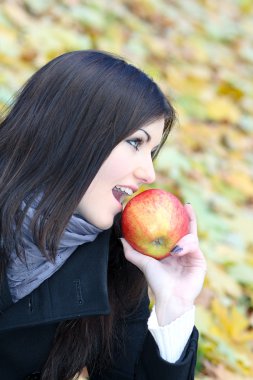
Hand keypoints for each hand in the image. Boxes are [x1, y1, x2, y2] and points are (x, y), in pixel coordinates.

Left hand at [121, 203, 206, 324]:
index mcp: (173, 250)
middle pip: (189, 229)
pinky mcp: (200, 262)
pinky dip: (186, 246)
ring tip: (174, 249)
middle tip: (186, 206)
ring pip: (192, 237)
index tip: (175, 204)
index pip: (177, 230)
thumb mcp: (144, 263)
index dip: (178, 218)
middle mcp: (184, 250)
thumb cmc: (157, 282)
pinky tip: (178, 251)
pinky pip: (195, 247)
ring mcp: (193, 256)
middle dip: (189, 217)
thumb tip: (121, 238)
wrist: (169, 299)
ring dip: (183, 238)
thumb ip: (132, 251)